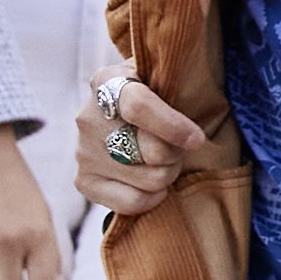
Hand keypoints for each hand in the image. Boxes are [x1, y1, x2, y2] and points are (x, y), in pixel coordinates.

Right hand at [63, 77, 234, 219]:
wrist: (122, 112)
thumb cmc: (154, 93)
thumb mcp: (162, 76)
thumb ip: (177, 84)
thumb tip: (196, 121)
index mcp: (107, 81)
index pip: (138, 108)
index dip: (173, 127)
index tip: (197, 139)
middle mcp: (88, 117)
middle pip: (152, 151)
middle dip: (177, 153)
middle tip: (180, 147)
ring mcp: (83, 151)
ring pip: (150, 179)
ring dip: (168, 172)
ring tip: (165, 160)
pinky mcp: (84, 181)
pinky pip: (131, 203)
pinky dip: (153, 197)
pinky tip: (156, 184)